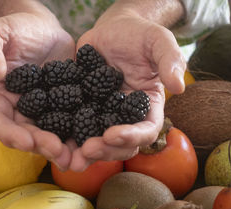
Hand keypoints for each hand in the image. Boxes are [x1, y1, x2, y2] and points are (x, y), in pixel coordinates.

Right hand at [0, 12, 75, 169]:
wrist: (44, 29)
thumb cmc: (16, 28)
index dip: (10, 134)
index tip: (26, 142)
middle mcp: (19, 110)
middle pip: (26, 135)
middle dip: (42, 146)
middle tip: (59, 153)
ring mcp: (43, 112)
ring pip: (50, 136)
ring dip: (63, 149)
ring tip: (78, 157)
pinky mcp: (65, 109)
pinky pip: (72, 124)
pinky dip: (81, 135)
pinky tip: (93, 141)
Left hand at [71, 12, 186, 170]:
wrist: (111, 30)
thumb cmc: (139, 34)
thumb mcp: (158, 40)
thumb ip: (170, 59)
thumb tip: (179, 87)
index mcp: (147, 106)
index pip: (146, 129)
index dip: (132, 136)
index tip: (112, 134)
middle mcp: (125, 117)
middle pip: (120, 144)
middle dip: (105, 151)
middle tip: (87, 149)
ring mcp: (103, 115)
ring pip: (97, 142)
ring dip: (84, 153)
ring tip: (68, 157)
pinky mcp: (83, 110)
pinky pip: (74, 127)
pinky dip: (65, 137)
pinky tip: (51, 140)